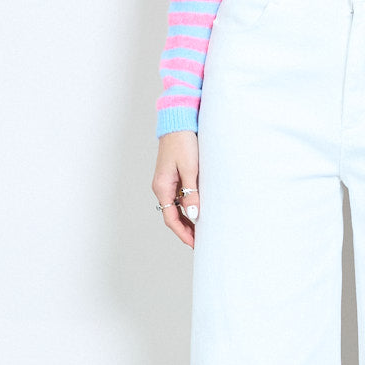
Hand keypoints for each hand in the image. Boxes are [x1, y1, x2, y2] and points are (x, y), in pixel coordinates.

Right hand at [152, 130, 200, 247]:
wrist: (178, 121)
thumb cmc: (184, 142)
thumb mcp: (190, 169)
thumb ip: (191, 193)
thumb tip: (193, 216)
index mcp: (162, 187)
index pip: (170, 218)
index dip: (183, 233)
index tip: (195, 244)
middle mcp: (162, 187)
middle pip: (173, 216)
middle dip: (186, 230)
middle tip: (201, 241)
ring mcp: (167, 182)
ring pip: (176, 208)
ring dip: (188, 220)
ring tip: (203, 230)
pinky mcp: (173, 176)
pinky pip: (179, 198)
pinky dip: (188, 208)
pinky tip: (199, 211)